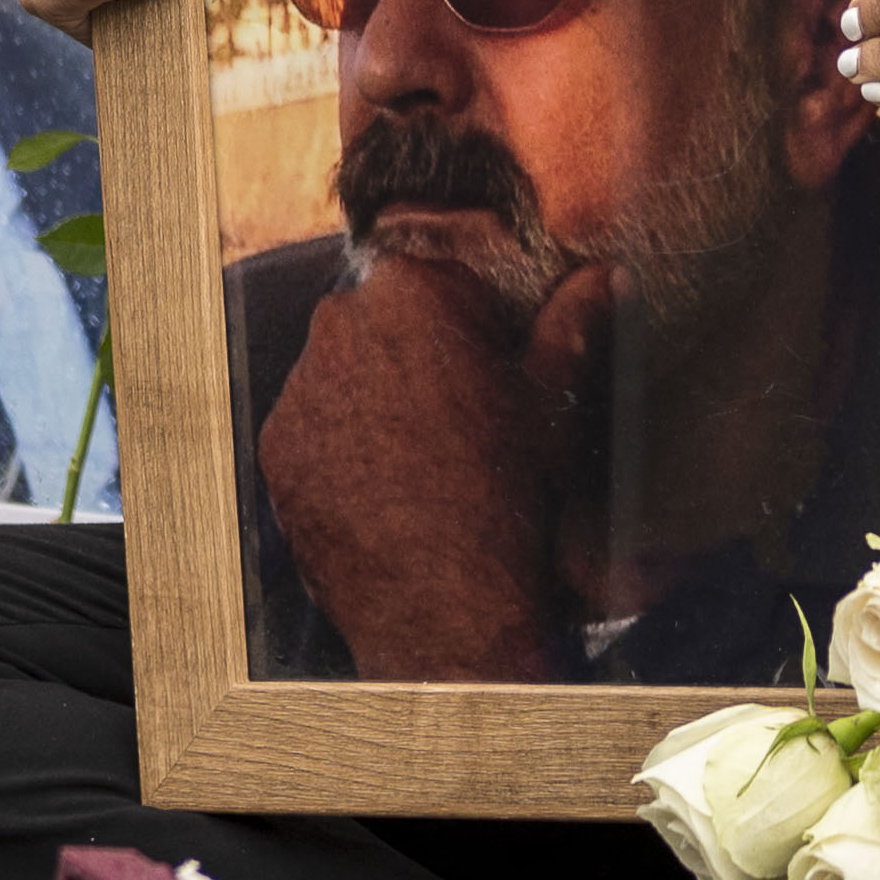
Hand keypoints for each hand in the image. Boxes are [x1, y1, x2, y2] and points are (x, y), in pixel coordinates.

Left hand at [259, 250, 593, 680]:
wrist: (444, 604)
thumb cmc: (508, 493)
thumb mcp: (549, 402)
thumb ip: (571, 323)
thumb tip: (602, 275)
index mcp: (412, 293)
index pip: (446, 284)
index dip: (478, 328)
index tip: (496, 370)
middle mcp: (339, 325)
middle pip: (387, 321)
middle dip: (420, 355)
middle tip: (463, 419)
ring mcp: (301, 388)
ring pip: (346, 372)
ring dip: (377, 397)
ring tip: (424, 460)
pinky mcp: (277, 446)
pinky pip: (314, 426)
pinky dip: (343, 445)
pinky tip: (386, 486)